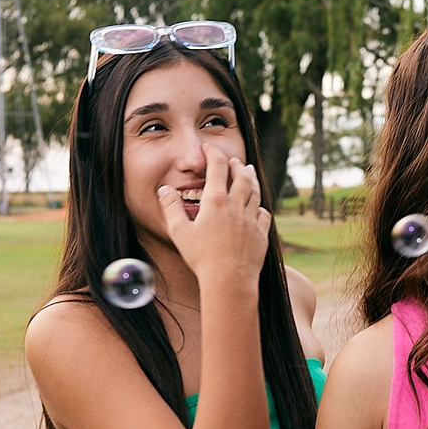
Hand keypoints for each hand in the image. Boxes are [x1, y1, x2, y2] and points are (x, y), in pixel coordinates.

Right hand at [158, 154, 269, 288]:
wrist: (229, 280)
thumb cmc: (201, 258)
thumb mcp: (179, 232)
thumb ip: (171, 208)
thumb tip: (164, 190)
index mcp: (216, 201)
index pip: (217, 167)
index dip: (213, 153)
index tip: (209, 148)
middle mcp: (236, 206)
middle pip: (241, 176)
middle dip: (236, 164)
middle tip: (233, 160)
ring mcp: (251, 219)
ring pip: (255, 192)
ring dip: (251, 179)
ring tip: (249, 172)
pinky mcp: (261, 234)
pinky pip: (263, 214)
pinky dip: (259, 206)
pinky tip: (256, 207)